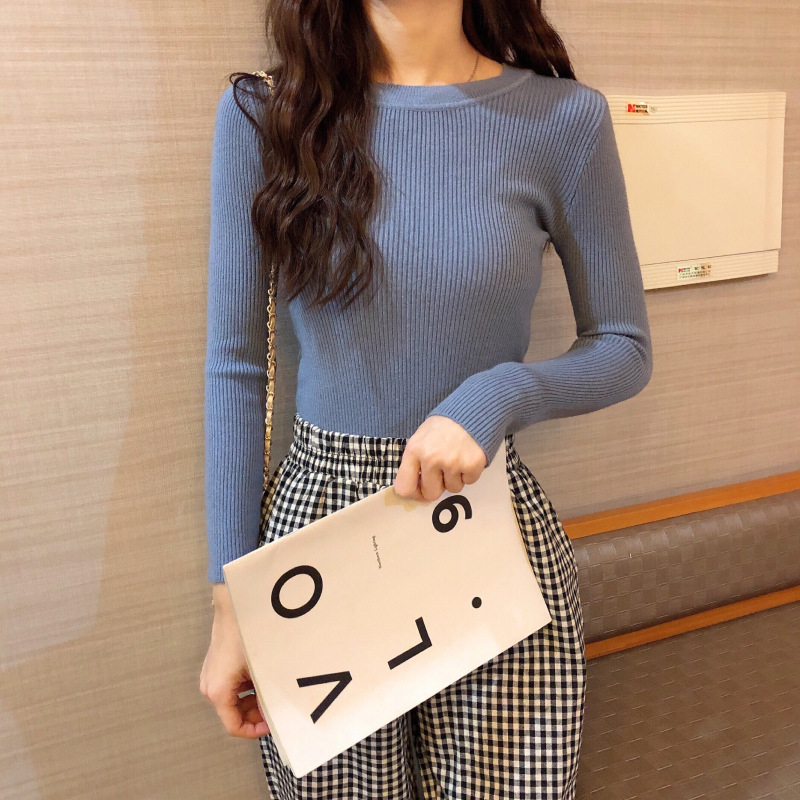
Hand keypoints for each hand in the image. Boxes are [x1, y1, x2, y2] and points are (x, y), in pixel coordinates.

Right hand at [199, 588, 269, 738]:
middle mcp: (209, 688)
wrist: (234, 609)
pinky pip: (229, 687)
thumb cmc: (245, 638)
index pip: (233, 726)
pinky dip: (244, 690)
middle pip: (232, 714)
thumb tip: (270, 714)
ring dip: (250, 702)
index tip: (270, 724)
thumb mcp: (258, 671)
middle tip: (273, 707)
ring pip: (232, 701)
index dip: (253, 730)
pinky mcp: (214, 667)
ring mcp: (210, 677)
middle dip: (254, 715)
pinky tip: (259, 680)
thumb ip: (264, 697)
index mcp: (217, 692)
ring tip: (269, 692)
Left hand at [393, 415, 487, 501]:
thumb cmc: (443, 426)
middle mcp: (431, 459)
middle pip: (431, 494)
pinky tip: (467, 457)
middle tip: (442, 473)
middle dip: (437, 487)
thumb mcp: (421, 438)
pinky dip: (469, 473)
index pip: (404, 487)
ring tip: (457, 458)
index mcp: (414, 451)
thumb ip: (415, 462)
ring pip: (453, 488)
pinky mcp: (472, 465)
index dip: (413, 494)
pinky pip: (469, 481)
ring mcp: (452, 463)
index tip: (420, 490)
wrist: (471, 411)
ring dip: (455, 478)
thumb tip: (414, 487)